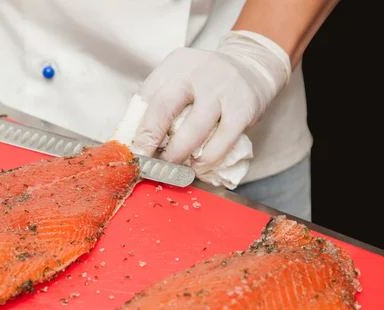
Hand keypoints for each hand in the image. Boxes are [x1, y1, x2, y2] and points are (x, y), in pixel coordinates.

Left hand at [112, 30, 290, 173]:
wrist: (253, 65)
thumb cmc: (206, 81)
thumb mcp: (181, 77)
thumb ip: (159, 101)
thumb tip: (135, 138)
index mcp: (175, 64)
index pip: (146, 94)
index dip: (137, 125)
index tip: (133, 148)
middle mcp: (196, 73)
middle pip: (164, 106)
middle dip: (150, 138)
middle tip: (145, 159)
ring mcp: (221, 89)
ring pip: (193, 129)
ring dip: (177, 154)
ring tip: (170, 167)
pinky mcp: (243, 108)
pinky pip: (221, 141)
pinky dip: (206, 158)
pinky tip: (197, 165)